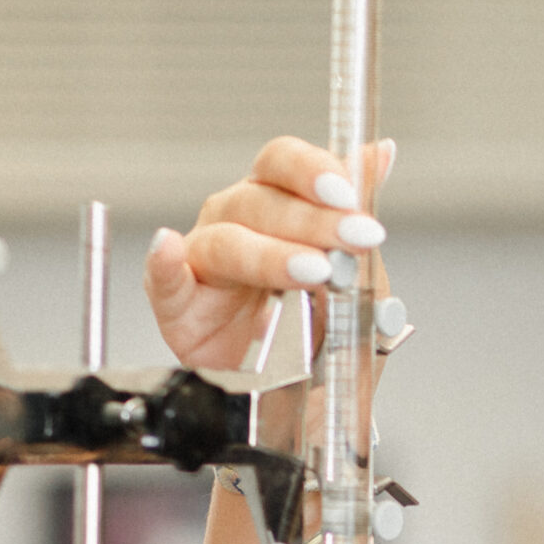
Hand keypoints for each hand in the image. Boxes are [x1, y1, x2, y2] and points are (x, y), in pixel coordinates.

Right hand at [145, 135, 397, 370]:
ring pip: (226, 241)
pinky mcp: (178, 305)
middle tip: (353, 240)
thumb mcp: (356, 271)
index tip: (348, 195)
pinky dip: (164, 264)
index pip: (282, 163)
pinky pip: (163, 280)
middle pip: (260, 201)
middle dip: (313, 221)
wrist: (295, 389)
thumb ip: (358, 212)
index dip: (313, 171)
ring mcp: (202, 259)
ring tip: (310, 271)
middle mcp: (234, 220)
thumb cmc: (316, 325)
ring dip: (269, 254)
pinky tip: (170, 250)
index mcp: (274, 202)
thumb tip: (380, 153)